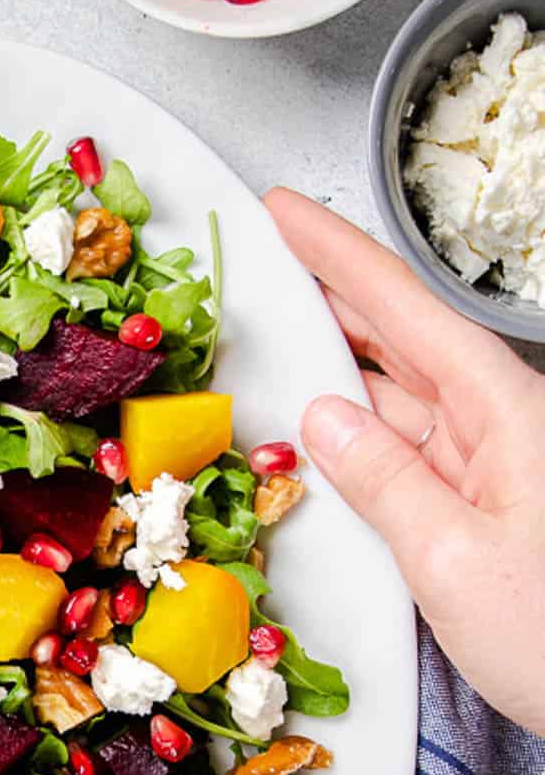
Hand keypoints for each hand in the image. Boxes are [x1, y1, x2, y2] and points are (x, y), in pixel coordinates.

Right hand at [266, 188, 544, 735]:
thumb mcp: (451, 563)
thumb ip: (384, 482)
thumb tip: (327, 417)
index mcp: (507, 415)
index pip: (410, 312)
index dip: (342, 257)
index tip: (286, 211)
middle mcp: (507, 428)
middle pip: (408, 345)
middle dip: (335, 304)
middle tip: (266, 270)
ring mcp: (501, 468)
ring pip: (408, 401)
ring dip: (344, 374)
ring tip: (274, 344)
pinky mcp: (494, 508)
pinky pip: (418, 455)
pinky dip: (367, 440)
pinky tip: (326, 436)